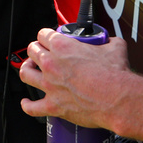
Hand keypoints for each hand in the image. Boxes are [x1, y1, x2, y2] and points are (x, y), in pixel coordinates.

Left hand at [19, 28, 133, 129]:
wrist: (117, 100)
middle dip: (36, 50)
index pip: (44, 34)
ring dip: (28, 70)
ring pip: (26, 73)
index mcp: (63, 47)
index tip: (49, 39)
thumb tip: (111, 42)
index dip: (46, 36)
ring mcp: (49, 85)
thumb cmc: (114, 75)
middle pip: (32, 51)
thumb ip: (109, 42)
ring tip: (31, 70)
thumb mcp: (115, 48)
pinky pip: (32, 107)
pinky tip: (27, 103)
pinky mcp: (52, 106)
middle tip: (41, 53)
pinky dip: (27, 105)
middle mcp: (51, 64)